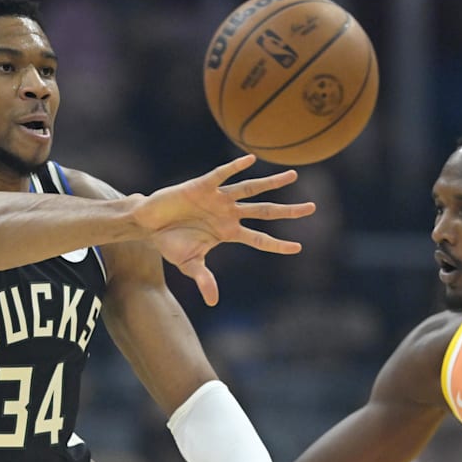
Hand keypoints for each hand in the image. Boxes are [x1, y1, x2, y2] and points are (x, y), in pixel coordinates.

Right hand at [135, 154, 315, 305]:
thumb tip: (213, 301)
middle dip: (288, 211)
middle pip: (266, 212)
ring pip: (251, 189)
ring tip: (294, 176)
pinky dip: (236, 167)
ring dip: (272, 183)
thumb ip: (204, 279)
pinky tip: (251, 160)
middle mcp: (229, 214)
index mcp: (229, 232)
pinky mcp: (203, 186)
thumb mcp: (189, 264)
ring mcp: (218, 199)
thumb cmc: (170, 243)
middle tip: (312, 208)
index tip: (298, 248)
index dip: (277, 244)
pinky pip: (223, 175)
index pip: (260, 240)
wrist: (148, 224)